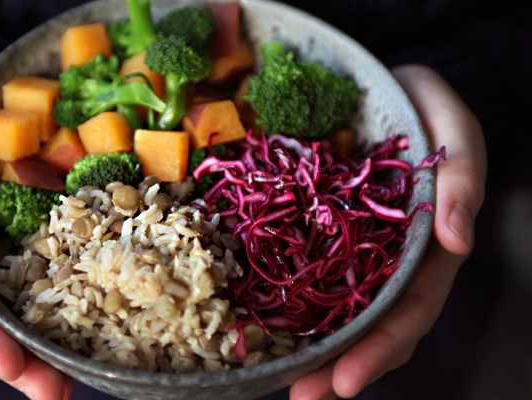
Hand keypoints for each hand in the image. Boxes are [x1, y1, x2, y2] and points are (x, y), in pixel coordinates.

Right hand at [0, 41, 73, 399]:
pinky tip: (130, 300)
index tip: (11, 367)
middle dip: (29, 355)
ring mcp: (33, 229)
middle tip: (56, 394)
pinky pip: (89, 243)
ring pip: (51, 288)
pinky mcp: (70, 208)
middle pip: (5, 309)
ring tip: (100, 370)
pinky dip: (105, 274)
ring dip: (72, 330)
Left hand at [289, 65, 485, 398]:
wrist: (369, 86)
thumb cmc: (417, 104)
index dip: (383, 346)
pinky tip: (258, 328)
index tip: (345, 380)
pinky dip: (284, 304)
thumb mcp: (450, 124)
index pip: (411, 307)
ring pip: (335, 310)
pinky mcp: (313, 233)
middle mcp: (387, 258)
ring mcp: (349, 249)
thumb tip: (460, 240)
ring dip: (309, 349)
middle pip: (370, 324)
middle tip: (303, 396)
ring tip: (276, 381)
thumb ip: (464, 175)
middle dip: (339, 365)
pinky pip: (301, 274)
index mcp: (426, 246)